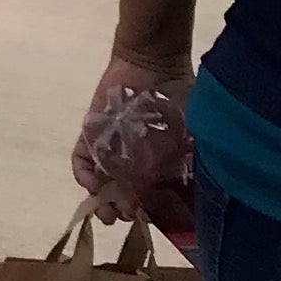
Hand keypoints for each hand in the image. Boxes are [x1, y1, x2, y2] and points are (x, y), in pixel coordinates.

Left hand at [72, 50, 193, 219]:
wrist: (153, 62)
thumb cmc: (181, 97)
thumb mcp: (193, 132)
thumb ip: (191, 161)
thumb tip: (198, 193)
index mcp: (160, 163)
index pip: (152, 196)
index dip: (150, 210)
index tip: (149, 217)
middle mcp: (134, 161)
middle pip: (124, 194)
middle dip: (124, 210)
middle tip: (127, 214)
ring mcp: (111, 148)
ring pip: (102, 183)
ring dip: (102, 201)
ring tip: (106, 211)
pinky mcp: (91, 135)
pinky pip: (82, 159)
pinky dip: (83, 174)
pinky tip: (91, 185)